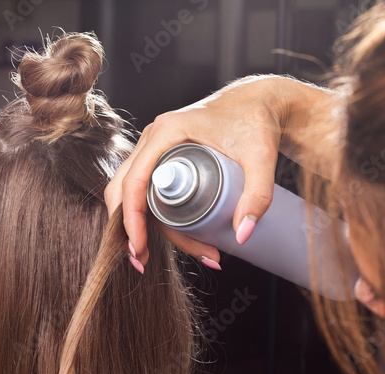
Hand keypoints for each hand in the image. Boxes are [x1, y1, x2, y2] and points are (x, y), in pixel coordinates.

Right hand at [106, 74, 313, 266]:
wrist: (260, 102)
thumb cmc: (257, 121)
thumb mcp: (261, 156)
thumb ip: (257, 194)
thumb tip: (242, 236)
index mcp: (166, 132)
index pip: (134, 181)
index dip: (132, 218)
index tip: (139, 247)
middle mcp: (153, 138)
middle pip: (124, 190)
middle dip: (127, 228)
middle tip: (141, 260)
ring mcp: (155, 147)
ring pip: (133, 193)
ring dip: (141, 226)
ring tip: (162, 257)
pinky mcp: (162, 157)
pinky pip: (145, 189)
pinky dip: (150, 215)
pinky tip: (171, 237)